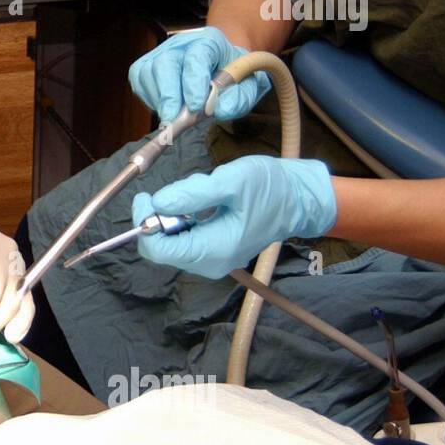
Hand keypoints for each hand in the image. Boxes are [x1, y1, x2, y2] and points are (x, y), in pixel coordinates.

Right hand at [128, 26, 271, 123]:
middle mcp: (180, 44)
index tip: (196, 107)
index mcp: (209, 41)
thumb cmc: (234, 75)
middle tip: (172, 120)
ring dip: (159, 100)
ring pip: (147, 73)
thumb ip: (240, 98)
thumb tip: (219, 110)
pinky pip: (140, 84)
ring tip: (175, 116)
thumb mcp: (250, 85)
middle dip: (168, 94)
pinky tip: (167, 108)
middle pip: (165, 63)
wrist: (221, 67)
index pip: (196, 57)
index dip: (193, 82)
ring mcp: (160, 54)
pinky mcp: (146, 67)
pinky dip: (150, 100)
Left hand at [131, 156, 336, 278]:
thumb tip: (157, 202)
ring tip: (201, 193)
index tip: (146, 196)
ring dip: (174, 215)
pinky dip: (183, 219)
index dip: (145, 222)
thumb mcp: (232, 181)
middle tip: (178, 190)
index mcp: (214, 250)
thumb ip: (193, 194)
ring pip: (171, 242)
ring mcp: (212, 261)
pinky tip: (203, 203)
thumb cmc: (270, 187)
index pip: (159, 250)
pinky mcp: (213, 253)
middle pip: (162, 248)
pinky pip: (184, 239)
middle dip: (161, 217)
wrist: (298, 199)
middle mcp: (210, 263)